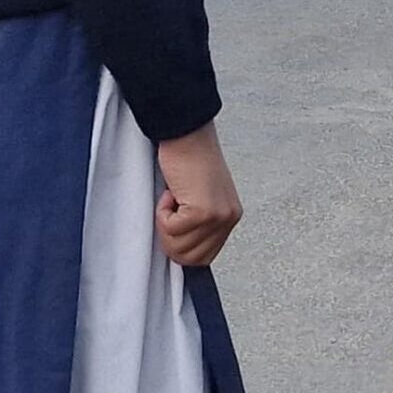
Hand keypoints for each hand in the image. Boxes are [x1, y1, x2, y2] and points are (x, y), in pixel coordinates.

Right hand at [155, 124, 244, 266]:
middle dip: (170, 239)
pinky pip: (171, 230)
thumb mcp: (200, 198)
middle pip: (189, 259)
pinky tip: (172, 192)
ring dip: (166, 225)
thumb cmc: (187, 161)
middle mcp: (229, 219)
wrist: (186, 134)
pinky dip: (162, 213)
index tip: (174, 223)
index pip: (203, 258)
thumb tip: (180, 251)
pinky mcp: (204, 211)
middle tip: (171, 210)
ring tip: (174, 198)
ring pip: (179, 248)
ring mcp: (219, 216)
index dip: (180, 246)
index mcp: (230, 217)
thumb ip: (198, 224)